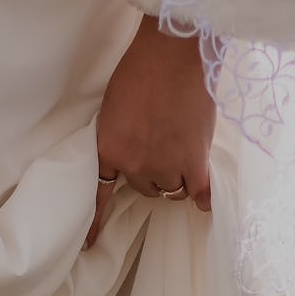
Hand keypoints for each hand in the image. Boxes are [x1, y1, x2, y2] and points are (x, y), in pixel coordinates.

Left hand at [86, 15, 215, 247]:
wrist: (174, 51)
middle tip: (163, 149)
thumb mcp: (116, 105)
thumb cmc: (142, 68)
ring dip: (178, 177)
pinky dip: (203, 198)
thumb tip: (135, 151)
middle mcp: (136, 164)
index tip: (88, 243)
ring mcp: (167, 165)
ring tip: (185, 151)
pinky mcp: (195, 161)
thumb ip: (122, 134)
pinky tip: (205, 202)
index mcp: (109, 148)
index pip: (99, 193)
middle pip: (146, 187)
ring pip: (172, 189)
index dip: (95, 220)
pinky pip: (200, 193)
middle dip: (153, 174)